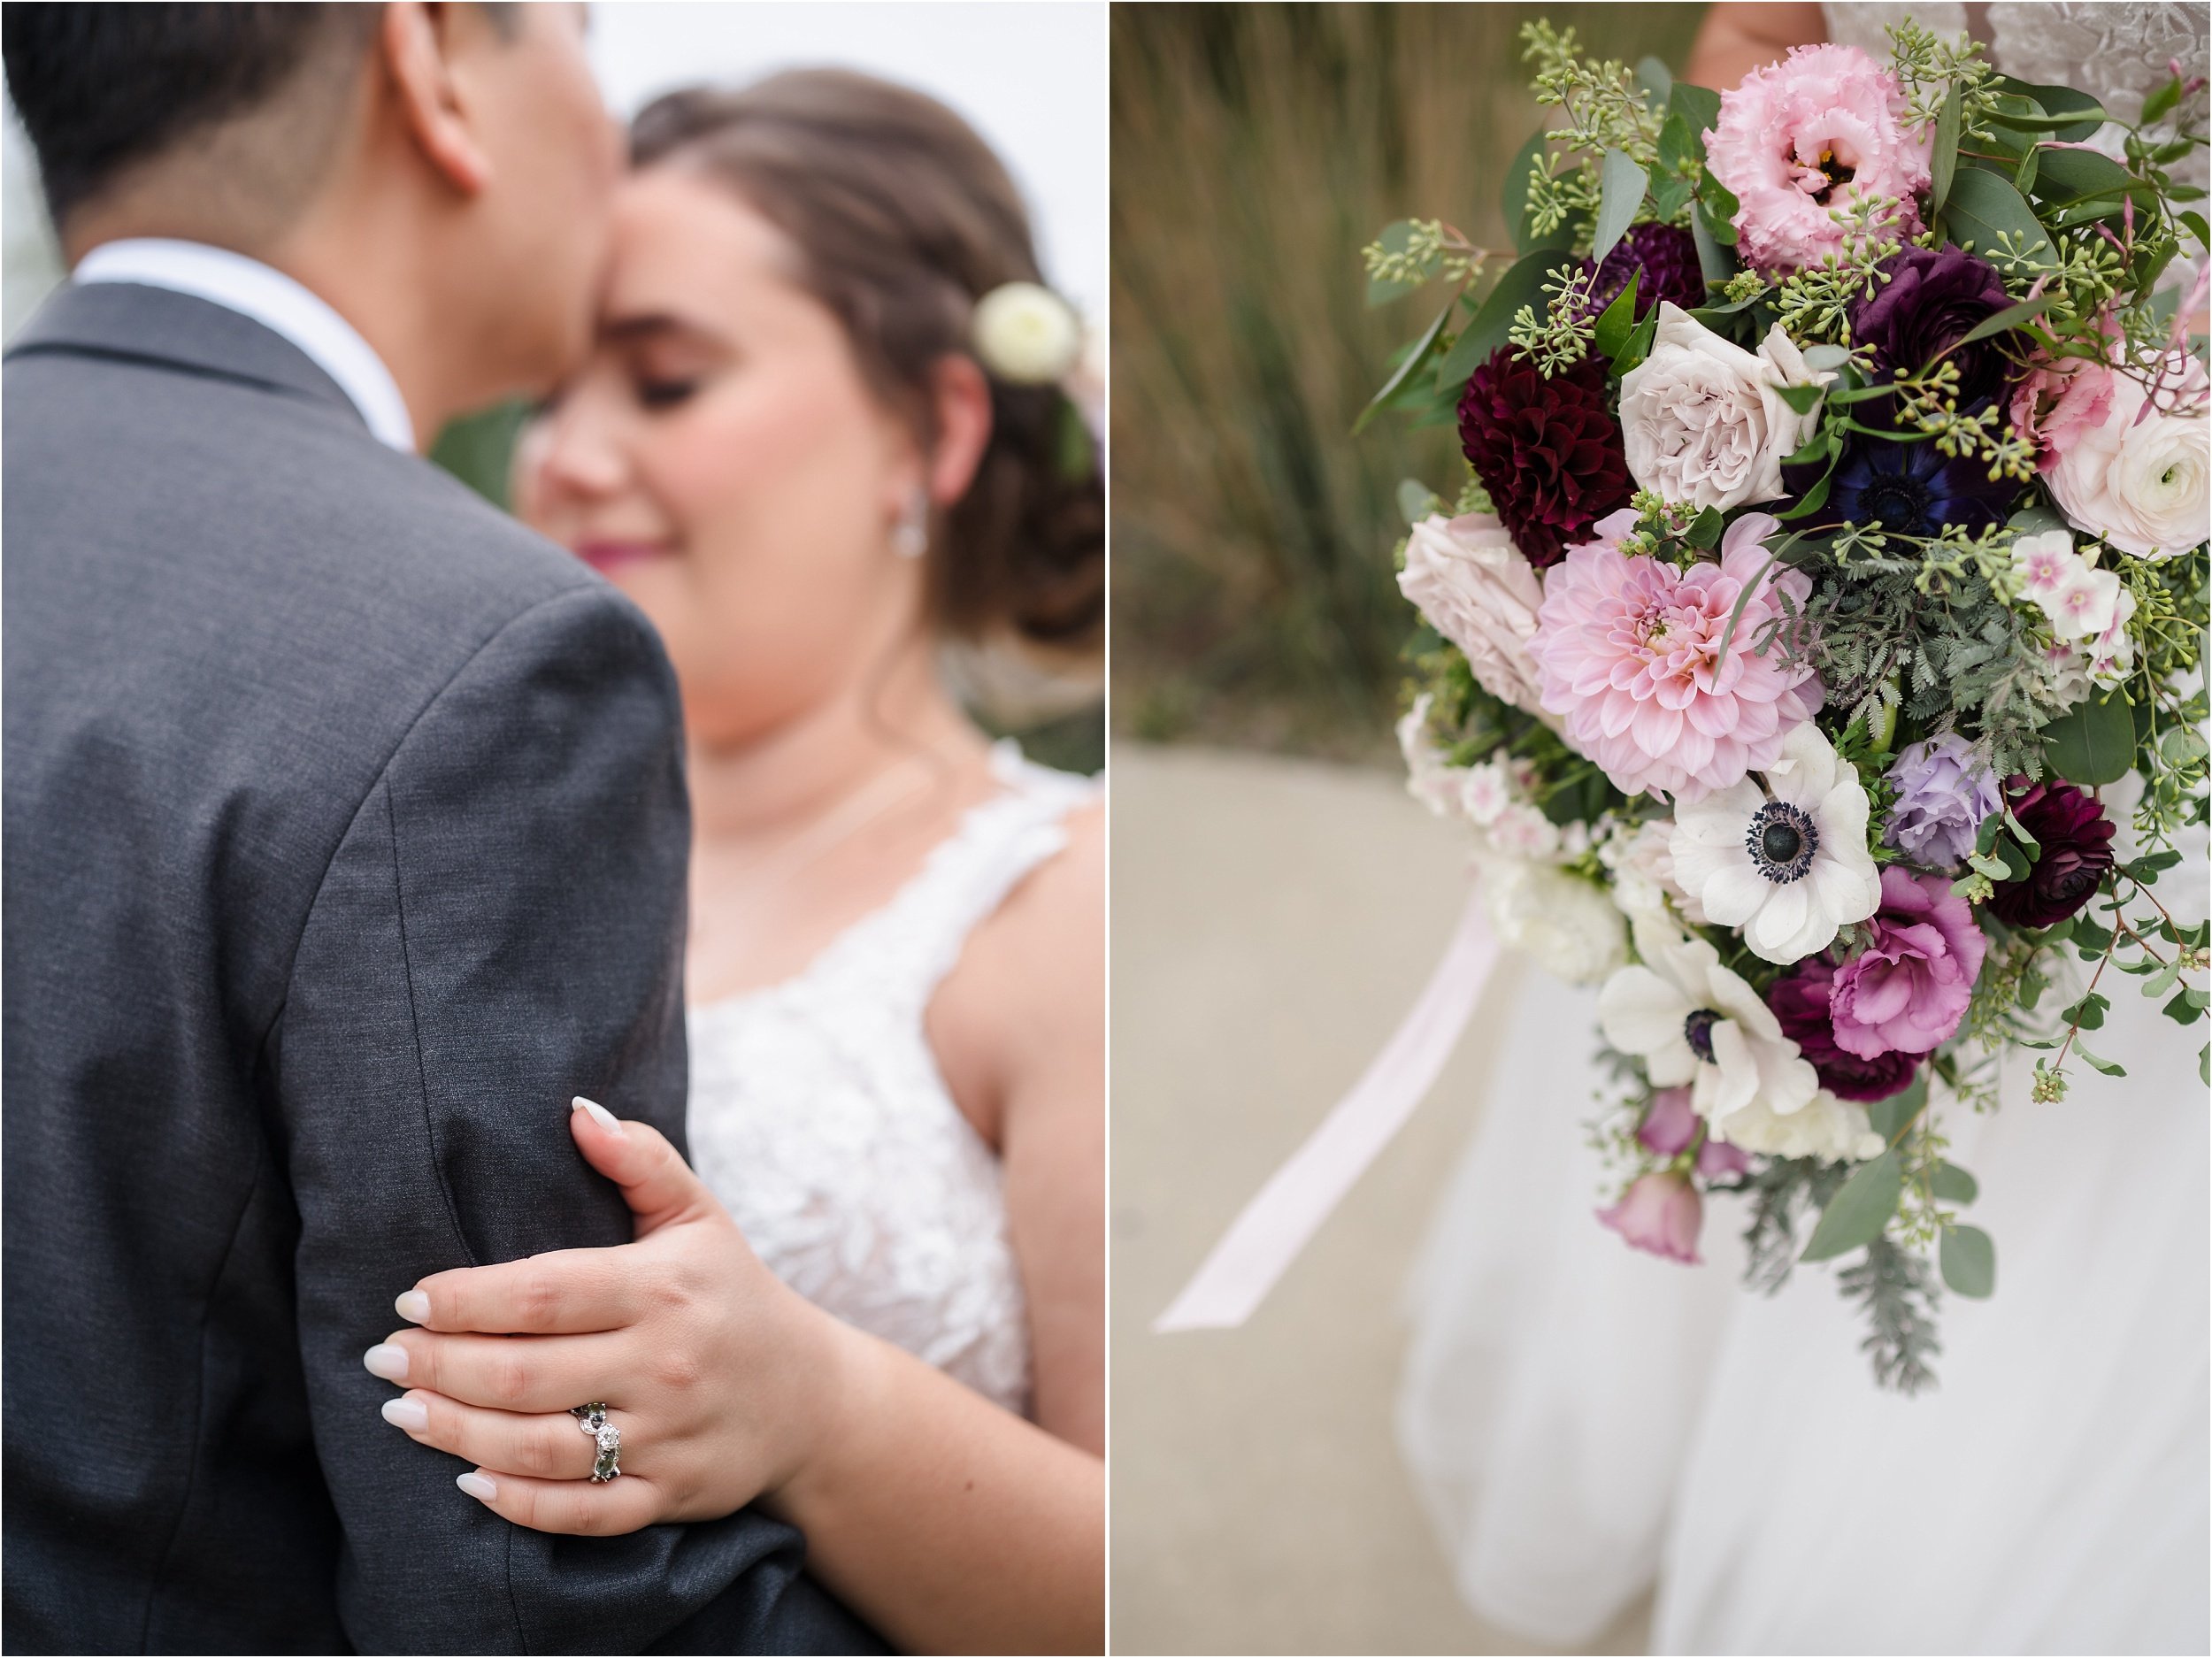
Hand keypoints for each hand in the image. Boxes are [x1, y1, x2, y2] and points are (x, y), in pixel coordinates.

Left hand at [363, 1098, 855, 1533]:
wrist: (812, 1398)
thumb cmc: (733, 1294)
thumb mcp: (700, 1216)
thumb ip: (640, 1159)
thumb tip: (576, 1109)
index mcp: (664, 1287)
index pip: (544, 1291)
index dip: (466, 1297)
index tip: (410, 1298)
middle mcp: (666, 1363)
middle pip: (525, 1372)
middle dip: (439, 1366)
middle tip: (383, 1358)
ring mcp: (668, 1435)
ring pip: (541, 1445)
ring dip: (457, 1432)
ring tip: (402, 1412)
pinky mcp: (669, 1495)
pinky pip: (581, 1512)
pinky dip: (518, 1501)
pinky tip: (468, 1477)